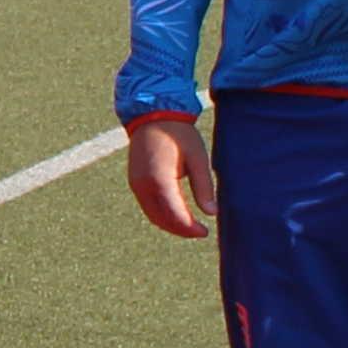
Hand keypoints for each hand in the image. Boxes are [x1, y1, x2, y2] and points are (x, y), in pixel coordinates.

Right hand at [126, 115, 217, 239]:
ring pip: (153, 215)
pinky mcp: (135, 181)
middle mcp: (143, 185)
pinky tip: (176, 214)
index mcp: (160, 179)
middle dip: (181, 230)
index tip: (205, 232)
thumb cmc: (179, 134)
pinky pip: (148, 206)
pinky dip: (161, 215)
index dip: (190, 228)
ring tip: (190, 226)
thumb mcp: (197, 158)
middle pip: (162, 219)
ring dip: (171, 224)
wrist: (153, 115)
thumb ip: (204, 187)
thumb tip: (212, 212)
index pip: (175, 214)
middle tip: (200, 232)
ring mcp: (136, 184)